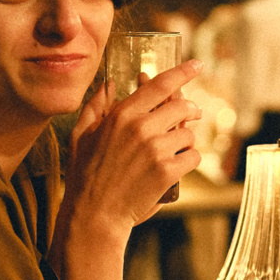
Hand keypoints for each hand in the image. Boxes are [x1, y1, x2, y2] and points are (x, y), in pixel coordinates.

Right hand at [63, 60, 203, 233]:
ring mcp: (156, 150)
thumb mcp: (81, 136)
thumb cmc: (85, 176)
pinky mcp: (167, 172)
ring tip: (174, 148)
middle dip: (189, 110)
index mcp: (121, 115)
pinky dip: (190, 159)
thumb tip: (108, 85)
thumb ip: (95, 107)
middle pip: (181, 107)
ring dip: (186, 139)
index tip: (197, 65)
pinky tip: (178, 164)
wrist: (94, 215)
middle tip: (191, 115)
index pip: (159, 85)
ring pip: (188, 133)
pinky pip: (193, 156)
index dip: (182, 72)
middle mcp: (141, 128)